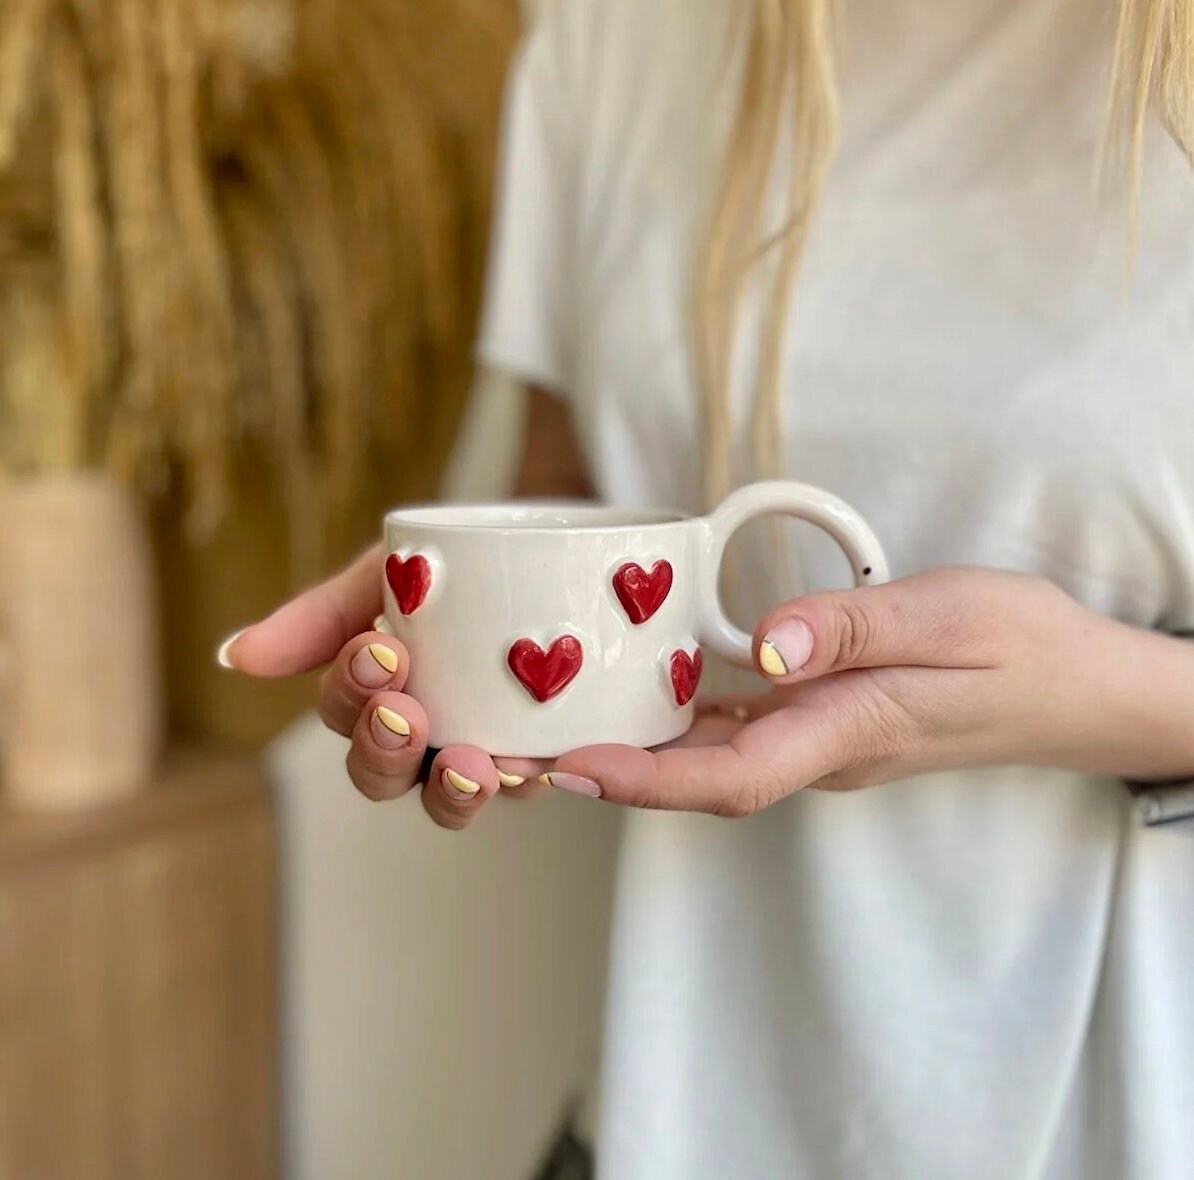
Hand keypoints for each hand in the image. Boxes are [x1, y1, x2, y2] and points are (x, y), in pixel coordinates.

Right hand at [220, 545, 544, 829]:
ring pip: (448, 800)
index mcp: (376, 695)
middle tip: (405, 713)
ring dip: (450, 791)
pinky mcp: (546, 759)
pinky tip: (541, 767)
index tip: (380, 649)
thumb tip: (233, 656)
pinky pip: (531, 787)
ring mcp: (480, 753)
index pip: (344, 713)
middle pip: (382, 773)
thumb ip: (321, 615)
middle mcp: (421, 737)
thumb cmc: (456, 566)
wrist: (551, 545)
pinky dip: (530, 781)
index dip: (351, 693)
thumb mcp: (387, 572)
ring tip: (471, 766)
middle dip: (384, 749)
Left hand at [537, 567, 1193, 815]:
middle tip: (523, 752)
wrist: (1078, 687)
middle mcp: (821, 750)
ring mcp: (822, 740)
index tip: (571, 769)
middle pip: (699, 777)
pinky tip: (644, 689)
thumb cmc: (1022, 650)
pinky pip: (739, 730)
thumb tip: (764, 646)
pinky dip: (682, 720)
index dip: (644, 779)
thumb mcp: (948, 618)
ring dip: (635, 749)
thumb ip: (854, 631)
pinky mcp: (826, 719)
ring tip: (555, 726)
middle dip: (612, 772)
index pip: (728, 775)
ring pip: (712, 757)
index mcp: (847, 732)